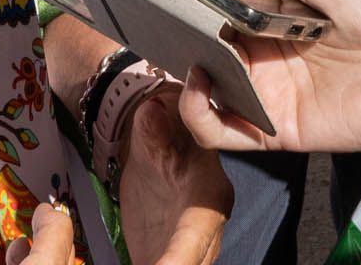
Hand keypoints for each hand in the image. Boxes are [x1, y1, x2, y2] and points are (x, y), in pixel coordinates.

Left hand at [112, 87, 232, 264]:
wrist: (163, 145)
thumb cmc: (163, 134)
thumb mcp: (155, 126)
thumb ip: (153, 126)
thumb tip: (152, 110)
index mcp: (208, 196)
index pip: (193, 237)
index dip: (177, 260)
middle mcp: (207, 227)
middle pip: (194, 264)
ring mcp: (193, 244)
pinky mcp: (173, 254)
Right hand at [176, 0, 360, 155]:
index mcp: (270, 2)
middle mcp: (260, 42)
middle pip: (200, 34)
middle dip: (176, 22)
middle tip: (158, 5)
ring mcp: (261, 85)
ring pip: (200, 80)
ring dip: (181, 65)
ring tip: (183, 45)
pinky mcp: (267, 125)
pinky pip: (216, 128)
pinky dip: (196, 111)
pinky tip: (202, 82)